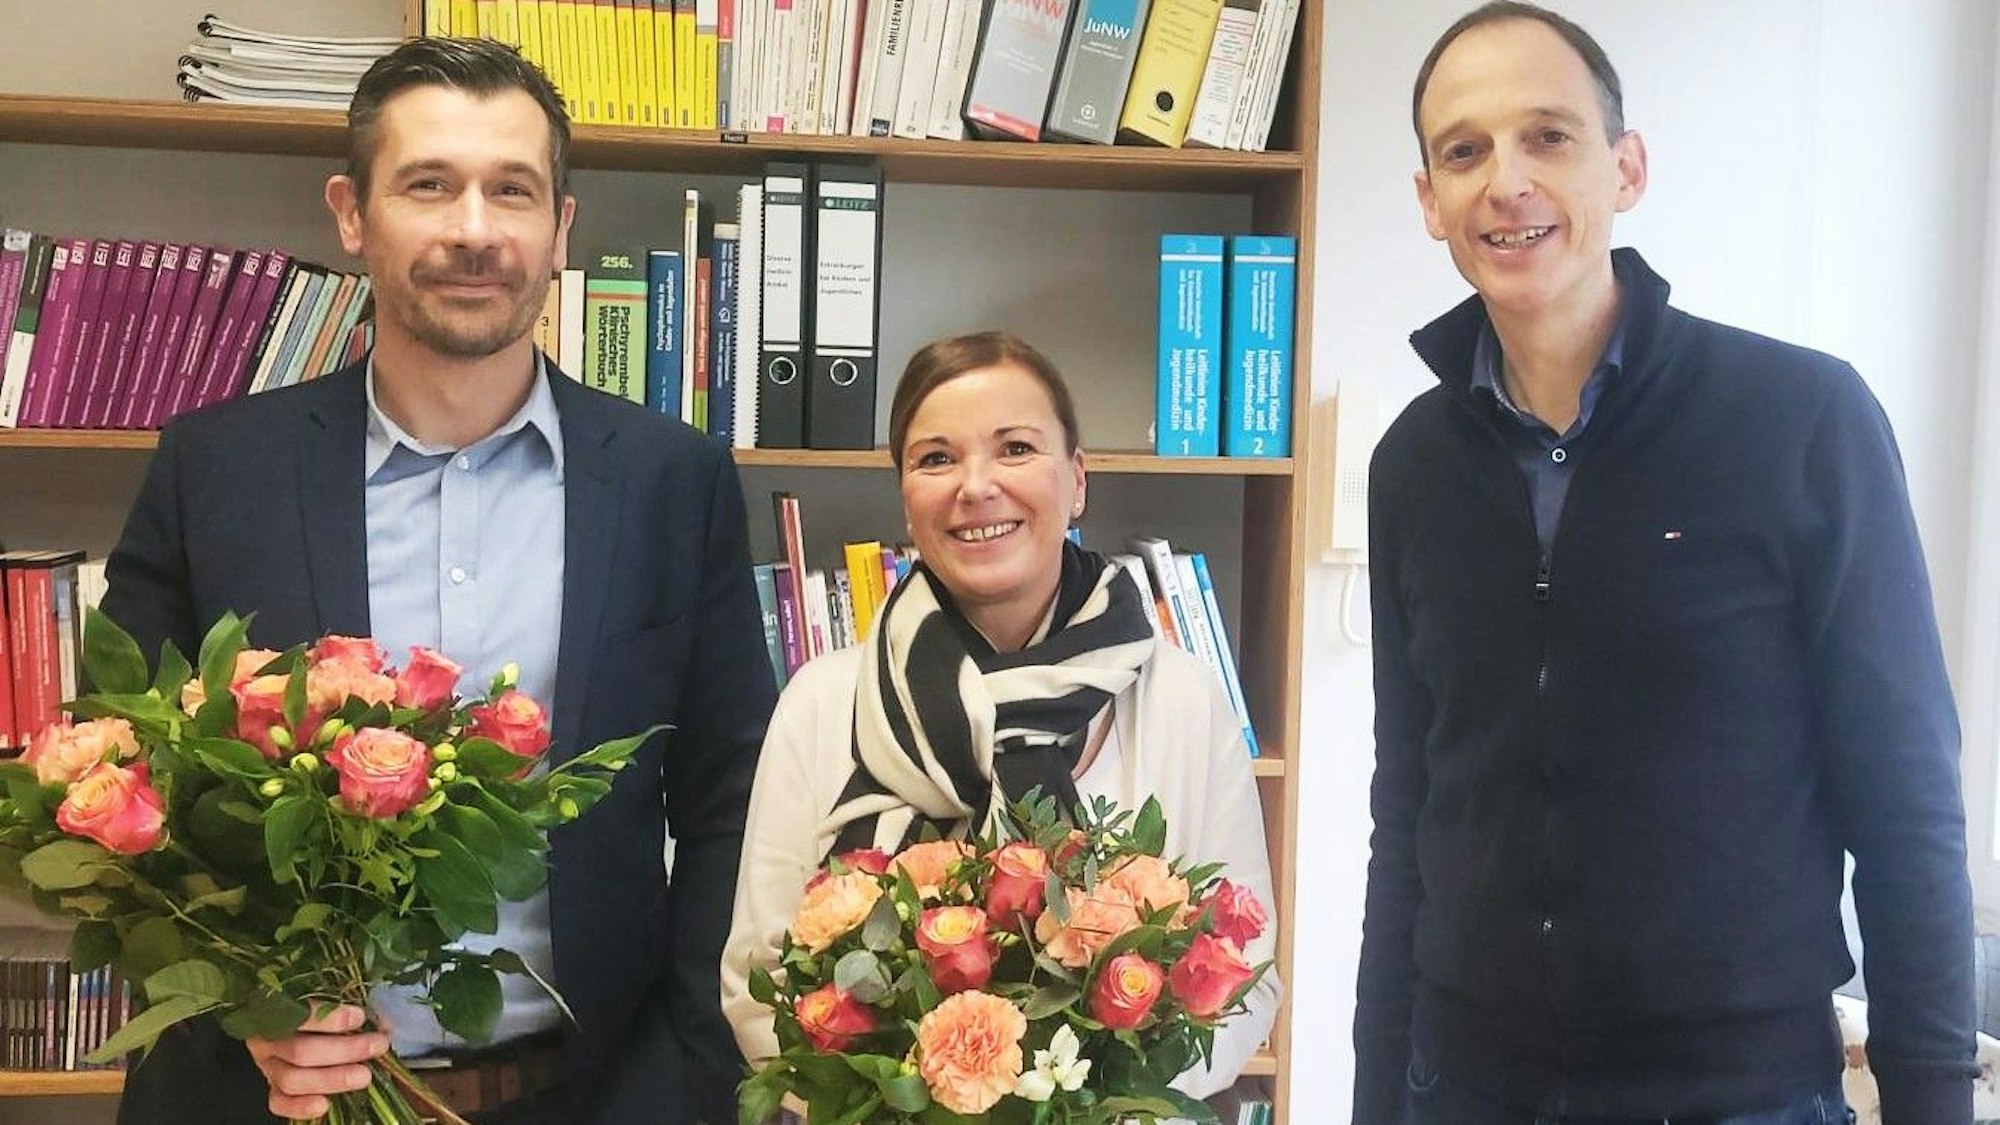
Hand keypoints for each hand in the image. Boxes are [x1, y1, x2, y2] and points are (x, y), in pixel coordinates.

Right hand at [244, 1004, 389, 1119]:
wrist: (283, 1028)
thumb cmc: (314, 1010)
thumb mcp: (324, 1000)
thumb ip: (345, 1009)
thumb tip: (383, 1019)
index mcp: (277, 1012)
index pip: (297, 1014)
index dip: (329, 1018)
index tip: (359, 1017)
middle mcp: (268, 1041)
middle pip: (300, 1051)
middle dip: (343, 1050)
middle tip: (376, 1046)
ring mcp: (268, 1067)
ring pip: (292, 1079)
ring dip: (331, 1079)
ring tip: (364, 1076)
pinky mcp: (271, 1088)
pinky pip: (278, 1102)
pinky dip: (299, 1106)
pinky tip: (324, 1105)